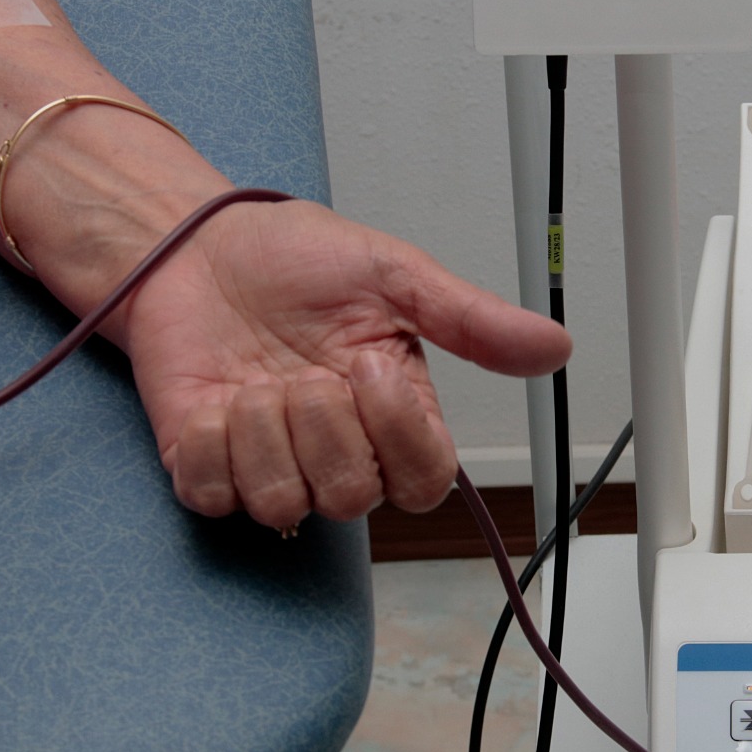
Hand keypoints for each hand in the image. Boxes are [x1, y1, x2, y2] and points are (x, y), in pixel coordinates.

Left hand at [118, 199, 571, 525]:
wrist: (196, 247)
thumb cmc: (293, 258)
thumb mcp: (392, 274)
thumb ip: (470, 319)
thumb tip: (555, 346)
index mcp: (392, 413)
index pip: (425, 482)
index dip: (399, 437)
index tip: (370, 369)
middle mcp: (337, 449)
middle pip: (353, 499)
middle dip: (323, 425)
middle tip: (303, 370)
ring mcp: (271, 465)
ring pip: (284, 504)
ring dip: (263, 432)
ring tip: (253, 381)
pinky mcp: (206, 470)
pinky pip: (215, 494)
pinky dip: (209, 442)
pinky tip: (213, 399)